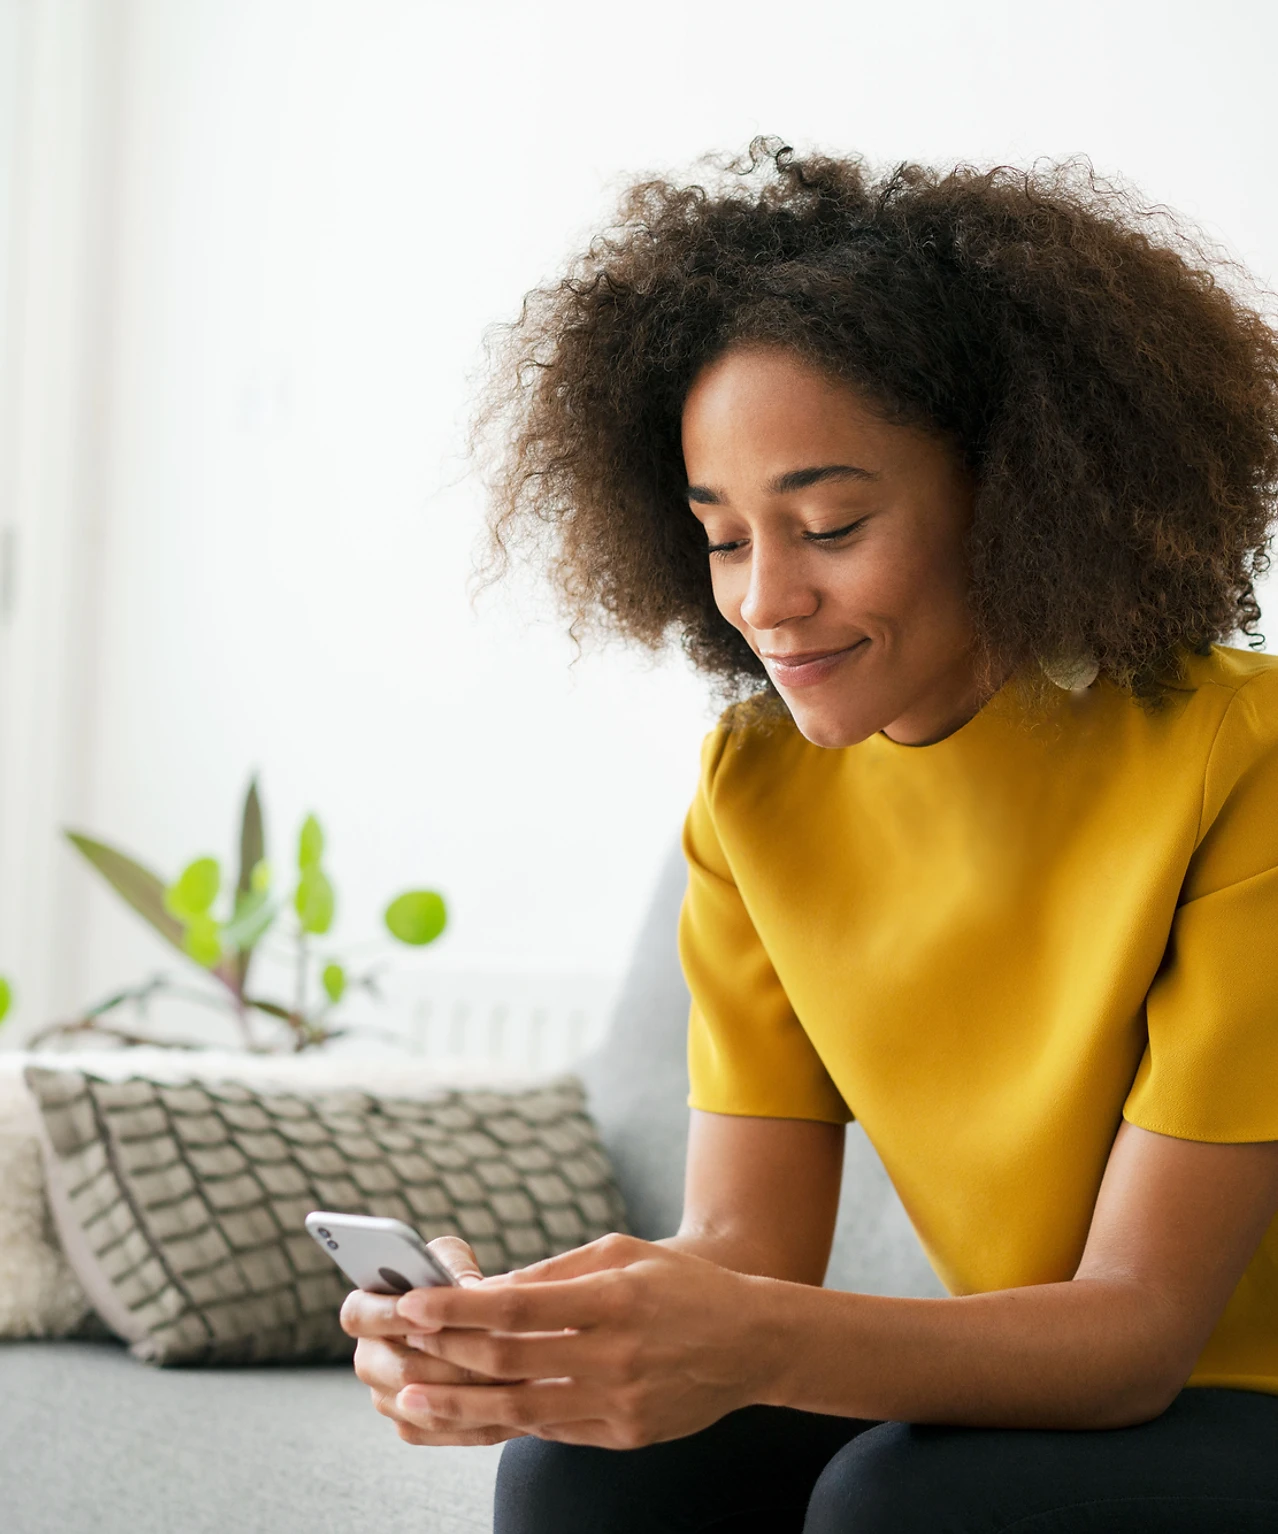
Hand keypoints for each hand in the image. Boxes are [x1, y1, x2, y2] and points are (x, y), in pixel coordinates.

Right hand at [340, 1236, 525, 1446]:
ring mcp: (386, 1398)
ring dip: (473, 1392)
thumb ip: (451, 1266)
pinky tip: (517, 1401)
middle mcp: (369, 1358)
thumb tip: (464, 1290)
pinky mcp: (411, 1425)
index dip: (391, 1317)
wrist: (470, 1324)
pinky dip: (480, 1419)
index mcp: (364, 1311)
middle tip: (497, 1353)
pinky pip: (442, 1432)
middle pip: (398, 1370)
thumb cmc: (454, 1281)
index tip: (432, 1315)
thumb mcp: (451, 1260)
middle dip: (450, 1361)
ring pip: (424, 1406)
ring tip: (518, 1374)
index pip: (358, 1316)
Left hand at [390, 1233, 775, 1448]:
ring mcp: (620, 1402)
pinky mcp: (624, 1434)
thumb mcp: (622, 1252)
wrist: (752, 1342)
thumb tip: (487, 1289)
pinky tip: (466, 1416)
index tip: (413, 1302)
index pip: (520, 1305)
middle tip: (395, 1349)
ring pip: (521, 1409)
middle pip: (511, 1362)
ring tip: (408, 1400)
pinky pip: (551, 1430)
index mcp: (612, 1297)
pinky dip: (505, 1422)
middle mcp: (614, 1354)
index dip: (460, 1307)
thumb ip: (555, 1270)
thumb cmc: (680, 1285)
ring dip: (458, 1406)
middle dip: (444, 1355)